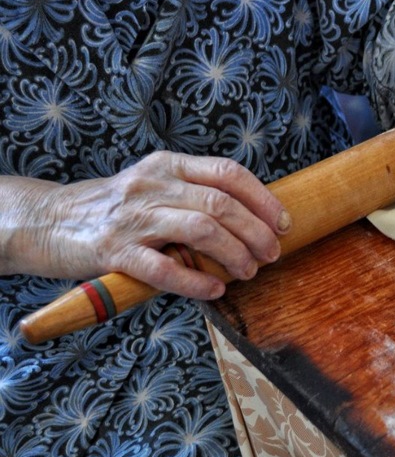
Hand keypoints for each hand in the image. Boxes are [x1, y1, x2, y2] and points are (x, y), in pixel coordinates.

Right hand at [0, 152, 290, 298]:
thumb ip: (194, 196)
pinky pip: (163, 268)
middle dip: (255, 232)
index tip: (284, 223)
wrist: (47, 221)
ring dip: (234, 254)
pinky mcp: (113, 251)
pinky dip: (195, 281)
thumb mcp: (154, 187)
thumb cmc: (115, 211)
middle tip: (271, 255)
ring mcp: (132, 218)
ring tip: (248, 272)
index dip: (262, 198)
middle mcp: (152, 185)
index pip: (227, 173)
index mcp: (167, 166)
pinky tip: (214, 290)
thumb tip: (253, 223)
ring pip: (200, 230)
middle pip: (220, 204)